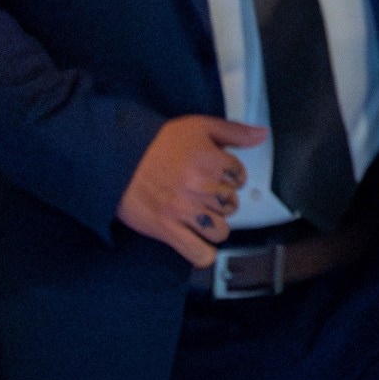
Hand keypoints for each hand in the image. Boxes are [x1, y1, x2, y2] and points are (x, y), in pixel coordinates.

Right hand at [117, 114, 265, 266]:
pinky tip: (198, 242)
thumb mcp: (198, 126)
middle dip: (222, 200)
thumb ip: (234, 131)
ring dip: (215, 224)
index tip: (218, 174)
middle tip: (205, 193)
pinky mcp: (168, 230)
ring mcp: (185, 211)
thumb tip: (262, 135)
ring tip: (201, 215)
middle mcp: (200, 187)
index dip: (231, 175)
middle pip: (232, 204)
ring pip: (221, 230)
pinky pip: (199, 254)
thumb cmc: (155, 143)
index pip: (240, 176)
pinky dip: (203, 254)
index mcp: (210, 161)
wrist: (116, 158)